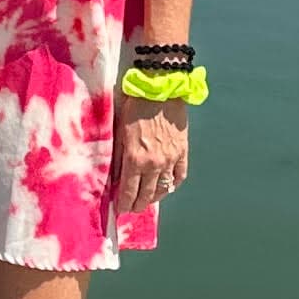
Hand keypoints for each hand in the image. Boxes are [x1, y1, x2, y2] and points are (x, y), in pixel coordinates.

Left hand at [111, 99, 190, 213]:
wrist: (161, 89)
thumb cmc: (135, 107)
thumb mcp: (119, 132)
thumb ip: (117, 157)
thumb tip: (115, 177)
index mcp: (134, 159)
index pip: (129, 192)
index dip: (124, 204)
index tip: (120, 210)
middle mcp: (154, 164)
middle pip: (146, 195)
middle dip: (138, 205)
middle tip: (132, 208)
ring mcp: (171, 159)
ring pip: (164, 189)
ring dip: (154, 198)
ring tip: (147, 199)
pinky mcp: (183, 152)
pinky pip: (179, 176)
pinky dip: (172, 185)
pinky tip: (166, 187)